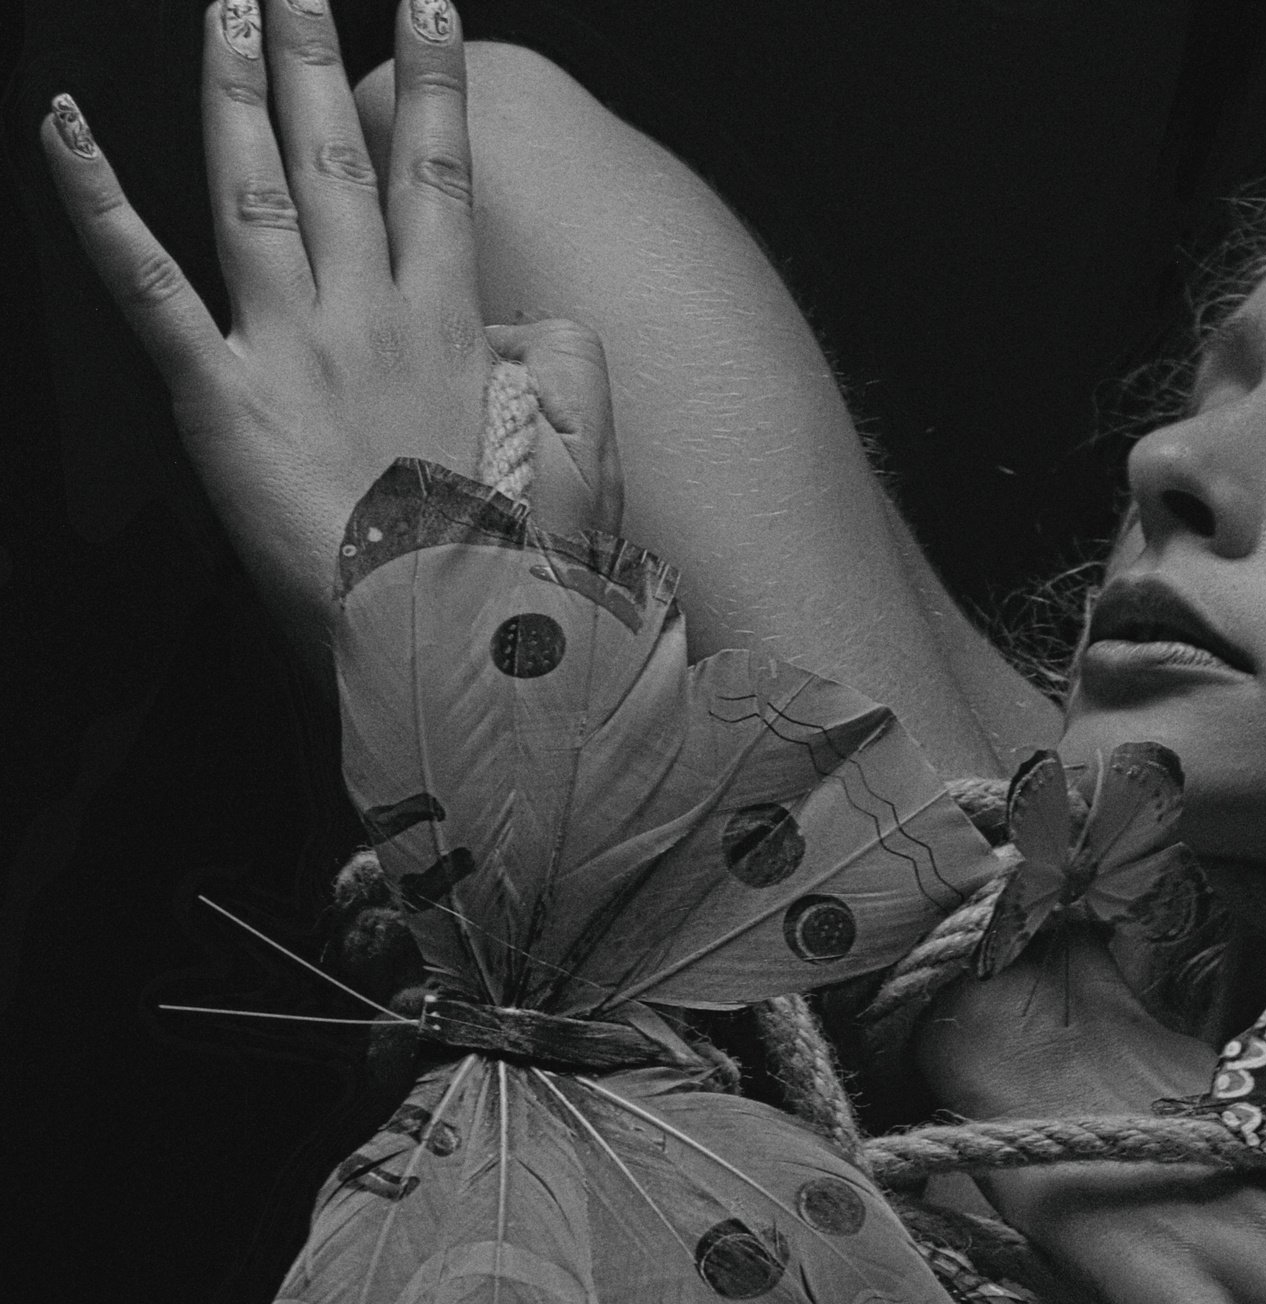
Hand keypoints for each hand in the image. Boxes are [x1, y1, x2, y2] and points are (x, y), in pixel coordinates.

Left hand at [39, 2, 617, 671]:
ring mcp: (293, 352)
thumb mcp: (580, 465)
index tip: (430, 15)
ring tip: (228, 6)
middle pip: (341, 161)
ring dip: (235, 88)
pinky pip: (145, 284)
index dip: (435, 91)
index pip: (444, 181)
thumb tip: (516, 322)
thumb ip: (561, 370)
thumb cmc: (516, 578)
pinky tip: (63, 125)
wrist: (454, 655)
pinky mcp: (219, 400)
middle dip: (319, 63)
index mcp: (453, 335)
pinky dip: (96, 200)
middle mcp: (372, 321)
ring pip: (255, 190)